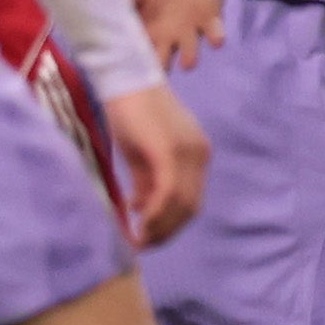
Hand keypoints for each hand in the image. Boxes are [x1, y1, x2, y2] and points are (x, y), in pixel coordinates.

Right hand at [102, 85, 210, 246]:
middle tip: (144, 244)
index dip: (173, 224)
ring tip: (138, 238)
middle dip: (167, 231)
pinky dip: (154, 211)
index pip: (192, 200)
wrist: (125, 80)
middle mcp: (199, 155)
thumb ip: (146, 182)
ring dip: (160, 226)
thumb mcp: (142, 155)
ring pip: (180, 203)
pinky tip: (137, 219)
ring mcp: (187, 152)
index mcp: (197, 155)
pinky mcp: (169, 150)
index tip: (152, 238)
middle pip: (190, 207)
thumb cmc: (131, 113)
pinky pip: (167, 191)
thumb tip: (143, 210)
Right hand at [131, 0, 224, 69]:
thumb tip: (107, 2)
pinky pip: (215, 35)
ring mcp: (188, 33)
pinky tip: (214, 37)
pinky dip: (215, 37)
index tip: (130, 65)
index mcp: (145, 33)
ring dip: (189, 58)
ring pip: (189, 57)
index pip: (136, 54)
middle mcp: (166, 39)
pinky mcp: (210, 23)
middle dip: (160, 70)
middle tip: (158, 71)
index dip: (133, 62)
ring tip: (187, 62)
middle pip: (161, 64)